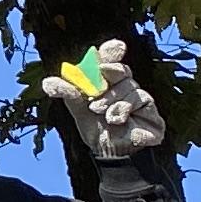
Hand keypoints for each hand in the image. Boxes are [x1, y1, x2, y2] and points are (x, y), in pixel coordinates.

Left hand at [40, 38, 168, 160]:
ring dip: (112, 99)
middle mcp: (126, 87)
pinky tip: (116, 120)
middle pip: (122, 71)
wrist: (109, 154)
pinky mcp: (153, 113)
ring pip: (130, 86)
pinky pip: (141, 101)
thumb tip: (47, 83)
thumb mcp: (78, 109)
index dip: (112, 52)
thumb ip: (68, 93)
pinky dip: (124, 109)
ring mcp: (141, 99)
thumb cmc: (95, 129)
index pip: (112, 60)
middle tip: (98, 83)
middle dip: (110, 75)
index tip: (115, 47)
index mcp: (108, 82)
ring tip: (101, 113)